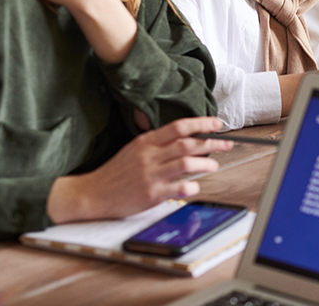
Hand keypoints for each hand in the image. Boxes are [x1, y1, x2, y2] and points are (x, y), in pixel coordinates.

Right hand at [47, 117, 232, 222]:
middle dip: (212, 143)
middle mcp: (149, 156)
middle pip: (187, 144)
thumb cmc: (116, 172)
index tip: (217, 124)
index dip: (201, 124)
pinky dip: (191, 186)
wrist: (92, 193)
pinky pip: (179, 188)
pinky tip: (194, 186)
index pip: (178, 127)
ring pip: (187, 164)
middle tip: (227, 144)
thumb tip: (185, 139)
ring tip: (212, 165)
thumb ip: (157, 143)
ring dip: (205, 164)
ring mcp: (150, 175)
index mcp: (145, 142)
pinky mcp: (151, 194)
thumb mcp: (134, 149)